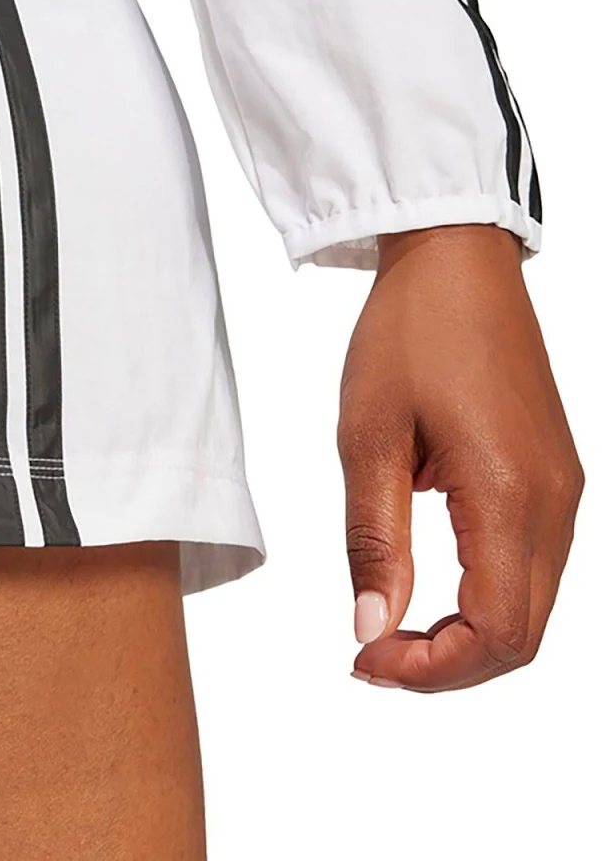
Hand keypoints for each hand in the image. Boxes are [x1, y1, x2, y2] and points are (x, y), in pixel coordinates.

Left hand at [337, 224, 582, 691]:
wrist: (455, 260)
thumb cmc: (407, 334)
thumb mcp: (367, 438)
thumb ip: (374, 540)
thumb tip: (372, 628)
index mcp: (509, 494)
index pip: (496, 633)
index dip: (431, 670)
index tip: (365, 660)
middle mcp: (554, 502)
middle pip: (523, 635)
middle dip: (447, 664)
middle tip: (371, 654)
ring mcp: (563, 488)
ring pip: (531, 605)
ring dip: (465, 634)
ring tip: (389, 626)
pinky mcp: (553, 474)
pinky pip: (531, 563)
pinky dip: (484, 595)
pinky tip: (426, 583)